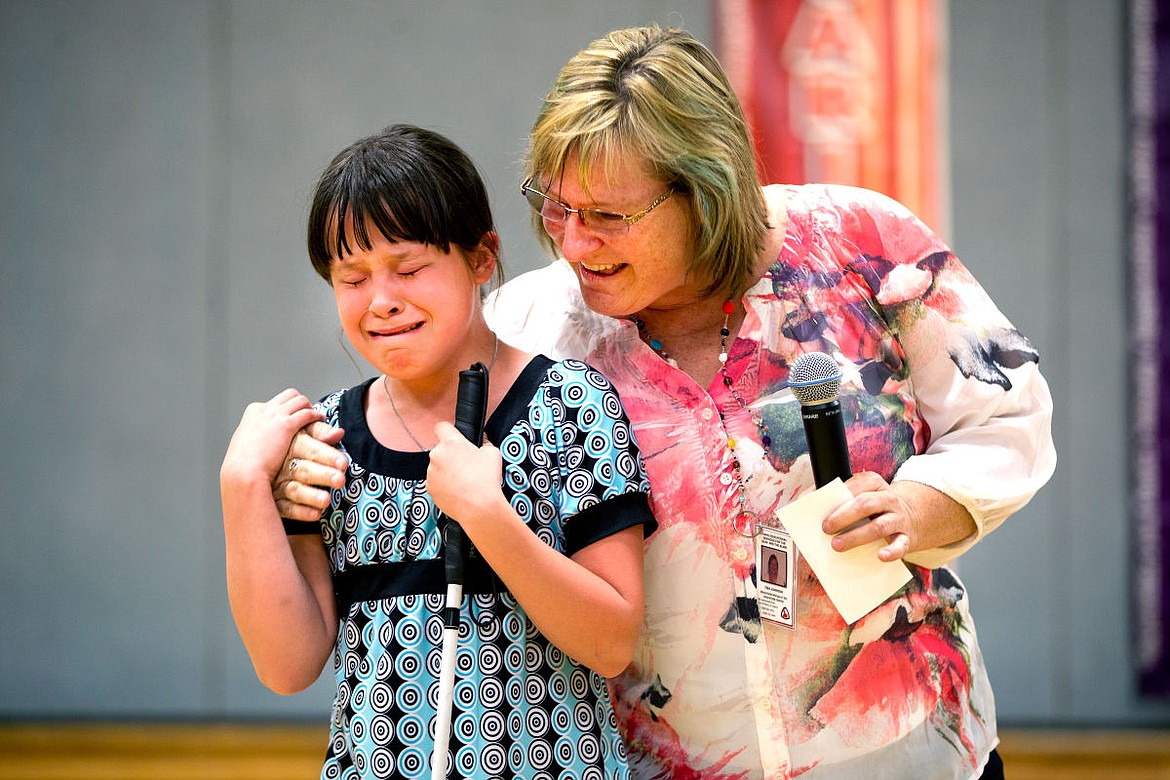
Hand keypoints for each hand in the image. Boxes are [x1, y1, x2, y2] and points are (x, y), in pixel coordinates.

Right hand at [222, 390, 323, 488]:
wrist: (243, 471)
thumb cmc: (243, 465)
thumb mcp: (246, 446)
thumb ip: (256, 439)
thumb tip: (260, 444)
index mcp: (253, 413)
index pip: (275, 402)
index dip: (287, 408)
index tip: (293, 416)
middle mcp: (264, 410)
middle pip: (289, 395)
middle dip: (301, 402)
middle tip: (309, 412)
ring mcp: (275, 415)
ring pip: (300, 400)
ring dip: (310, 407)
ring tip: (317, 417)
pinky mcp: (286, 425)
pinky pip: (307, 414)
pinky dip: (316, 415)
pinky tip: (321, 421)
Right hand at [272, 421, 347, 521]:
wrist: (254, 459)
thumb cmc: (290, 442)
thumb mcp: (303, 431)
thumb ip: (321, 432)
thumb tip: (338, 433)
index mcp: (291, 444)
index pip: (310, 448)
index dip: (327, 455)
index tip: (343, 463)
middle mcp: (283, 465)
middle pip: (304, 470)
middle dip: (323, 475)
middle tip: (339, 480)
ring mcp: (276, 484)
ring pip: (294, 490)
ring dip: (311, 496)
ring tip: (326, 500)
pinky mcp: (273, 501)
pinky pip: (286, 508)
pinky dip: (301, 512)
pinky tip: (316, 514)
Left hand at [426, 421, 506, 532]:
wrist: (479, 507)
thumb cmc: (486, 479)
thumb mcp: (493, 453)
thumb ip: (485, 442)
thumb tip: (482, 441)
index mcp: (451, 443)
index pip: (441, 427)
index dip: (447, 430)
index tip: (452, 436)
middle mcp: (437, 455)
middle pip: (441, 449)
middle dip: (451, 455)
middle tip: (466, 464)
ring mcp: (431, 473)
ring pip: (437, 466)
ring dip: (446, 470)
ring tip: (463, 480)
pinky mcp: (429, 488)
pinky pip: (436, 482)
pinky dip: (443, 484)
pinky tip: (457, 490)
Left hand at [822, 473, 976, 561]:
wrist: (911, 516)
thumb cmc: (876, 507)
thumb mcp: (862, 494)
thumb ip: (840, 497)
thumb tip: (808, 500)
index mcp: (874, 484)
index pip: (857, 484)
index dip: (838, 495)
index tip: (819, 507)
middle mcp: (888, 499)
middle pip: (865, 504)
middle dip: (843, 516)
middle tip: (825, 528)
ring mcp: (898, 518)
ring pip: (879, 526)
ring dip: (856, 537)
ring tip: (837, 545)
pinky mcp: (906, 538)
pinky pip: (900, 545)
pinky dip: (891, 551)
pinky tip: (880, 556)